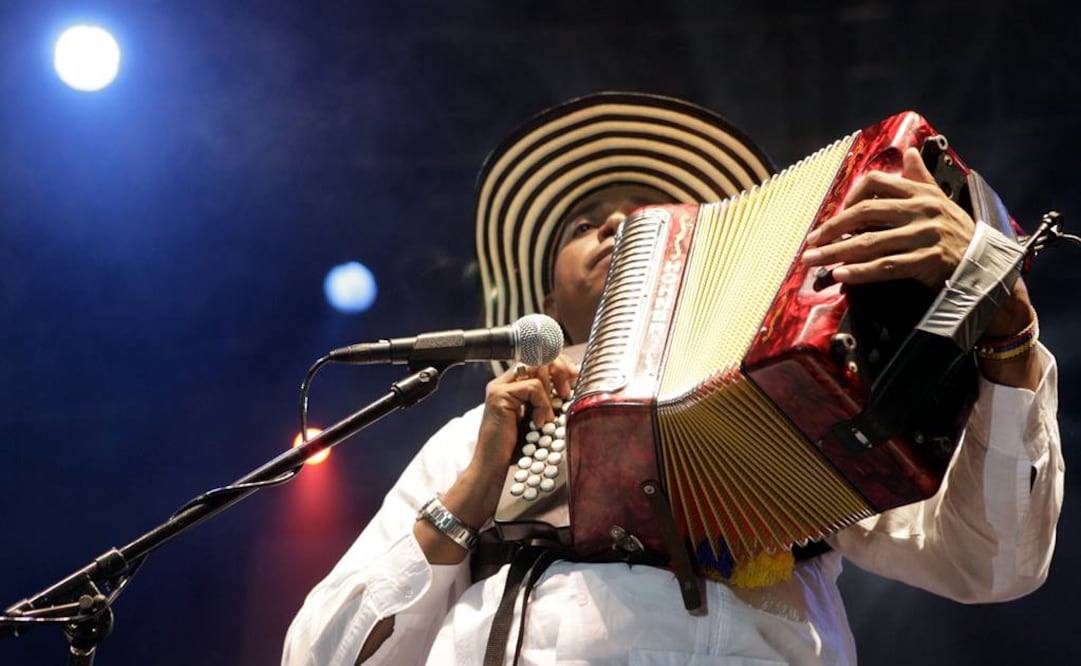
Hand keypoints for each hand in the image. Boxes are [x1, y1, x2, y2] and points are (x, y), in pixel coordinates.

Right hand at [471, 356, 577, 487]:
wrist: (494, 465)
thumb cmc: (516, 447)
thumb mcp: (537, 418)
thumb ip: (548, 400)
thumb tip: (572, 382)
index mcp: (512, 385)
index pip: (538, 360)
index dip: (558, 363)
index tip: (574, 376)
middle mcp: (504, 382)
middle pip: (538, 359)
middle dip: (559, 371)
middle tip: (567, 393)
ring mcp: (499, 387)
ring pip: (537, 371)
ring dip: (550, 395)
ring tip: (548, 417)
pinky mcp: (499, 395)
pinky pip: (533, 387)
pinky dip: (542, 405)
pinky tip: (539, 422)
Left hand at [801, 146, 1040, 386]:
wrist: (988, 267)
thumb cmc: (957, 234)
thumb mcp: (941, 201)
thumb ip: (919, 179)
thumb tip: (909, 152)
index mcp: (921, 193)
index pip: (875, 182)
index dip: (848, 197)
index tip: (833, 216)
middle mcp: (922, 210)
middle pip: (866, 212)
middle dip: (832, 228)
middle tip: (811, 243)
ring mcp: (926, 235)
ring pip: (871, 242)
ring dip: (837, 253)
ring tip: (814, 261)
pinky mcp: (929, 261)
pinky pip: (887, 266)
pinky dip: (861, 272)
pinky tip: (841, 275)